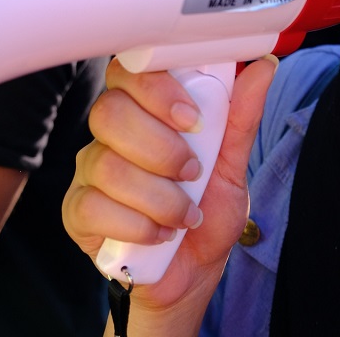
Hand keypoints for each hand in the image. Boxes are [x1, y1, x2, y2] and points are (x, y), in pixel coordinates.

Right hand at [62, 55, 275, 329]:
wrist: (192, 274)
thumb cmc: (206, 210)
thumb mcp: (233, 164)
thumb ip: (241, 116)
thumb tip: (262, 66)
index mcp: (144, 109)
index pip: (128, 70)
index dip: (155, 87)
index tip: (192, 118)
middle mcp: (110, 134)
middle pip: (109, 112)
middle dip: (160, 146)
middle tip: (193, 172)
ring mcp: (90, 171)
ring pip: (107, 165)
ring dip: (159, 196)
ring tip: (187, 214)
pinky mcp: (77, 212)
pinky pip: (95, 207)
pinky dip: (139, 225)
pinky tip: (161, 234)